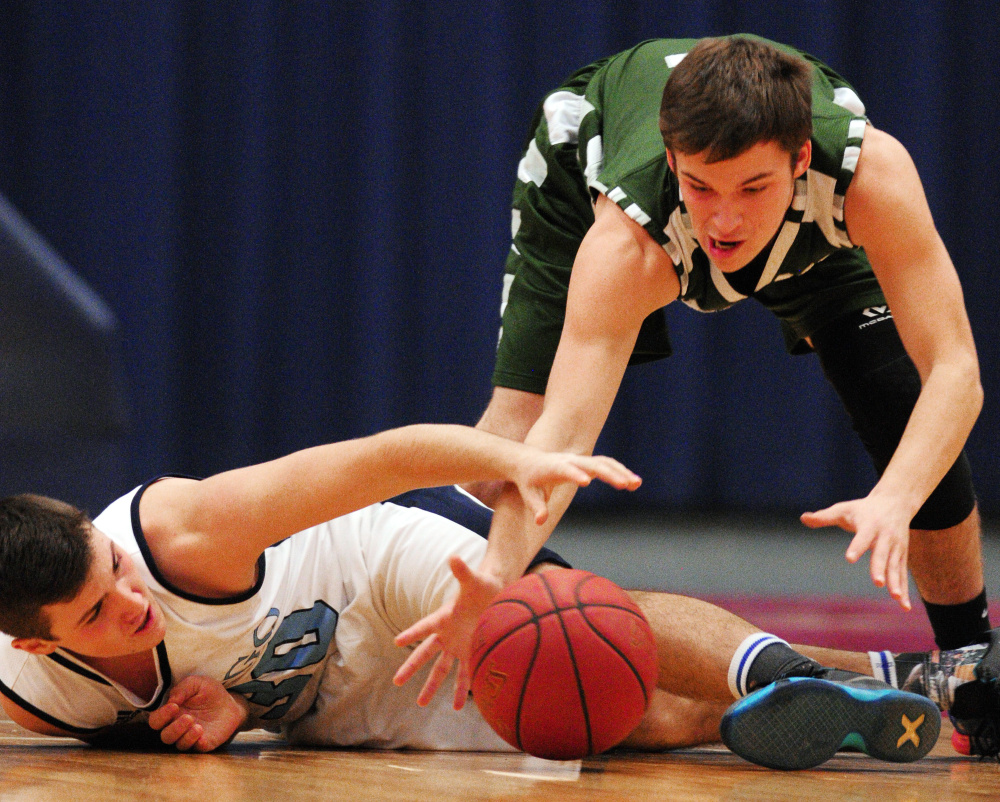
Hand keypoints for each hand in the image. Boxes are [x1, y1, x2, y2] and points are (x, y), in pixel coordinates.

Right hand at [148, 675, 249, 751]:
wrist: (230, 702)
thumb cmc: (209, 692)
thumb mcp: (196, 683)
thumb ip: (183, 688)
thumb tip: (171, 700)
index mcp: (171, 713)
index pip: (156, 720)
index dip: (161, 716)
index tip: (174, 706)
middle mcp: (177, 727)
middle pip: (166, 736)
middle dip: (174, 729)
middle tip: (188, 718)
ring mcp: (190, 737)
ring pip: (179, 744)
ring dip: (186, 737)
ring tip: (198, 726)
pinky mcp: (204, 743)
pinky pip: (197, 749)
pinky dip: (198, 744)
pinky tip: (203, 738)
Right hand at [393, 555, 503, 708]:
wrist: (497, 594)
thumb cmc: (483, 585)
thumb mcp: (474, 580)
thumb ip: (463, 572)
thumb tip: (454, 557)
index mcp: (444, 617)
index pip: (424, 627)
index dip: (412, 633)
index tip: (397, 641)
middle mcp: (447, 635)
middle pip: (425, 654)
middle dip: (411, 668)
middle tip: (397, 681)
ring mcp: (457, 646)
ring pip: (441, 670)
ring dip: (432, 686)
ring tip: (421, 704)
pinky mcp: (471, 653)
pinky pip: (465, 675)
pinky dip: (462, 690)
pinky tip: (459, 707)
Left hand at [512, 451, 640, 524]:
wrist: (528, 461)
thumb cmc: (528, 480)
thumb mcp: (528, 494)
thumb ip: (536, 507)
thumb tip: (540, 521)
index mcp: (554, 467)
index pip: (566, 469)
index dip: (576, 474)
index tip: (587, 482)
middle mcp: (570, 460)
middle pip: (592, 464)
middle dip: (610, 473)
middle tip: (626, 484)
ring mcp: (580, 460)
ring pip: (604, 462)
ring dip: (621, 471)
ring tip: (637, 483)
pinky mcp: (586, 463)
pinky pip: (606, 465)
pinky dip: (620, 471)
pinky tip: (633, 482)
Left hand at [801, 496, 912, 609]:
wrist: (896, 502)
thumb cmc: (863, 508)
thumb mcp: (843, 509)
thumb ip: (824, 516)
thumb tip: (803, 518)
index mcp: (870, 525)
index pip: (862, 537)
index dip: (856, 547)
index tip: (849, 558)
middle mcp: (886, 537)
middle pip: (882, 554)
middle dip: (880, 568)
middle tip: (878, 583)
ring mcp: (896, 547)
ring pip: (896, 566)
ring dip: (896, 582)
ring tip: (895, 597)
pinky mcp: (902, 555)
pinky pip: (903, 574)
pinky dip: (905, 589)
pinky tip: (904, 606)